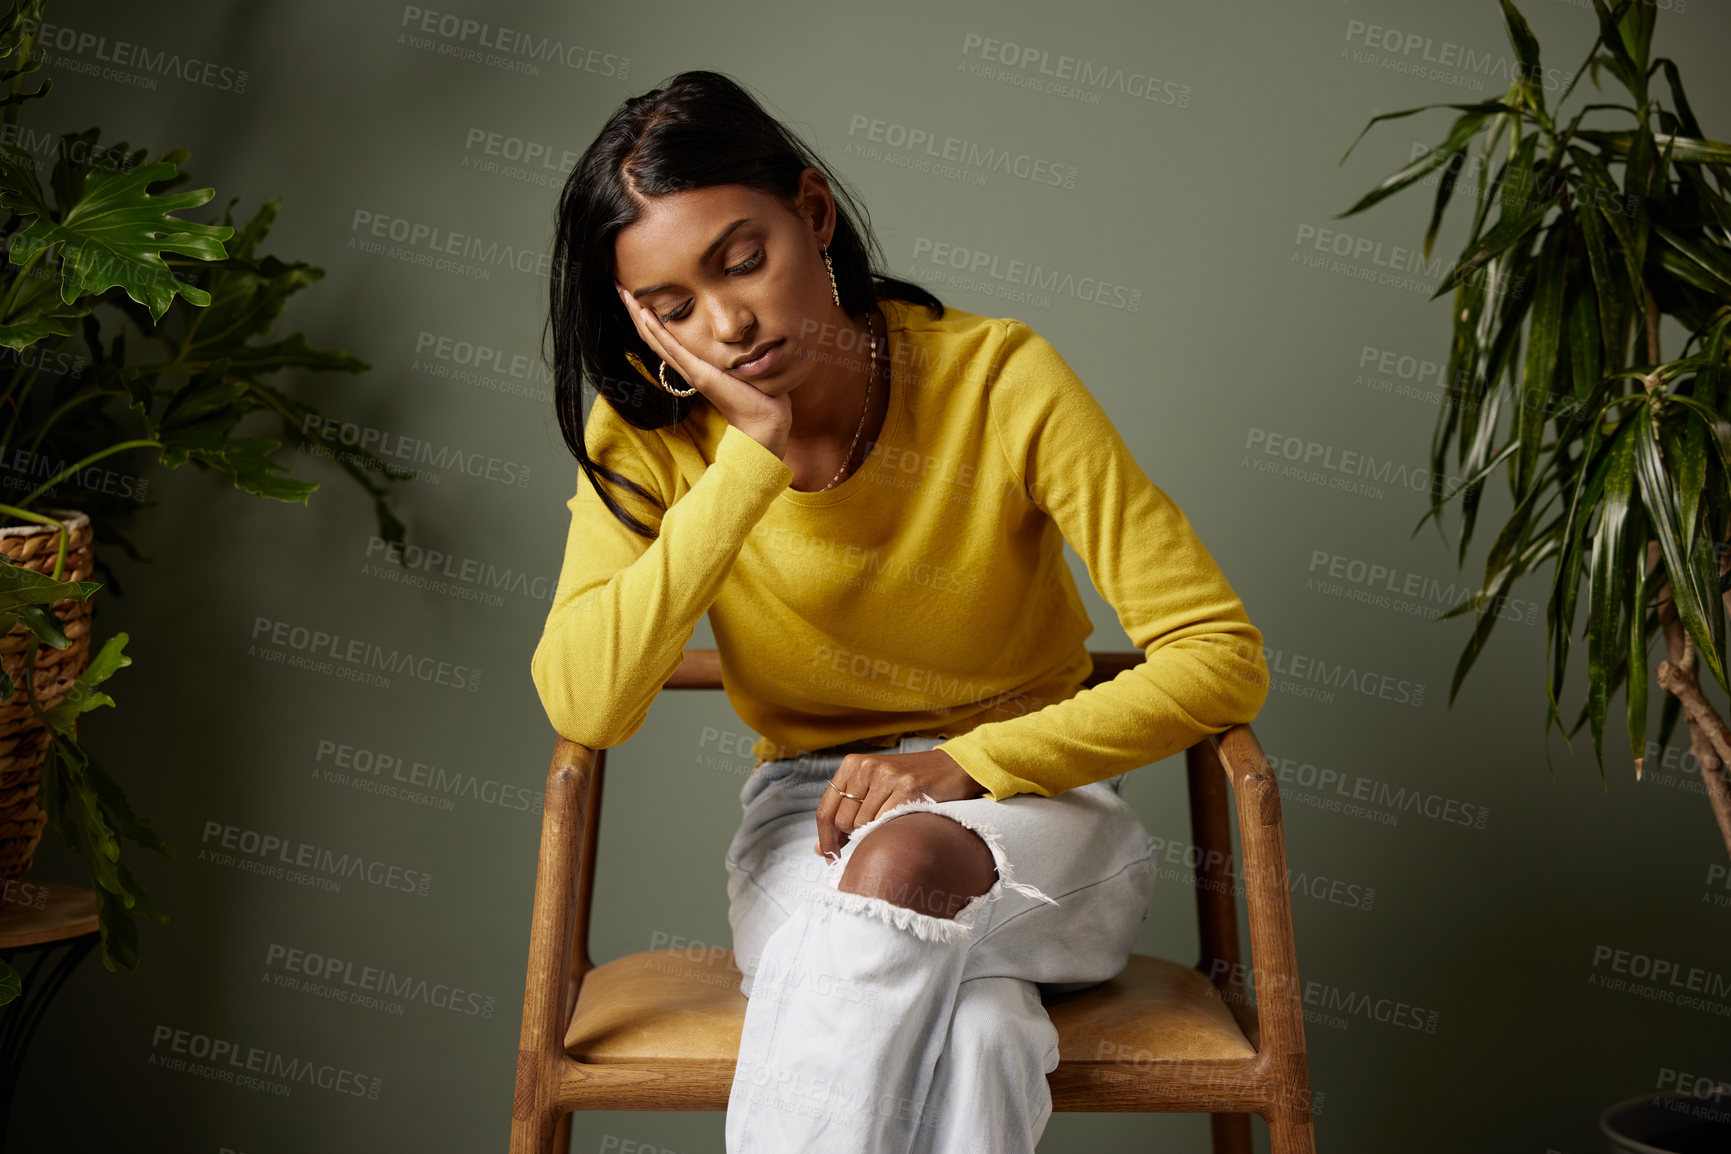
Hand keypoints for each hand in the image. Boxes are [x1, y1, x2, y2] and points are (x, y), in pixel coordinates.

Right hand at [613, 282, 790, 456]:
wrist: (763, 420)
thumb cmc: (758, 393)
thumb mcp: (741, 361)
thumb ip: (734, 346)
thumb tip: (743, 325)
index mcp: (693, 362)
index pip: (662, 335)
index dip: (646, 314)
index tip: (634, 290)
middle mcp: (686, 365)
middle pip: (651, 334)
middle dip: (634, 309)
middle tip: (618, 284)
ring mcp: (690, 370)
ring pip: (655, 338)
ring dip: (637, 314)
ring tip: (623, 291)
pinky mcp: (700, 373)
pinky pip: (673, 349)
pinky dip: (657, 331)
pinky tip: (645, 314)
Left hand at [813, 748, 986, 858]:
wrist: (953, 768)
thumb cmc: (909, 782)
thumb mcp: (872, 788)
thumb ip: (845, 813)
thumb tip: (819, 850)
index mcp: (852, 764)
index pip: (825, 810)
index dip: (825, 839)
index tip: (829, 857)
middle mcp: (867, 767)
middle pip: (842, 822)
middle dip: (853, 837)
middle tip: (872, 833)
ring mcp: (888, 777)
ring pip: (863, 826)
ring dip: (875, 833)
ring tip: (892, 820)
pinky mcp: (908, 789)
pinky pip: (886, 825)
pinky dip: (891, 831)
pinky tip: (902, 821)